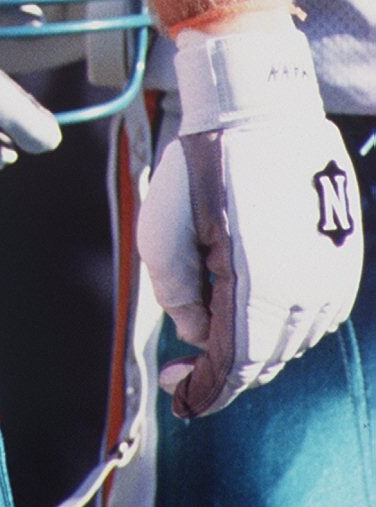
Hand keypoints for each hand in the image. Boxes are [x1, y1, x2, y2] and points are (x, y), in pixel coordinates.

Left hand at [138, 18, 363, 418]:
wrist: (262, 108)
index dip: (203, 392)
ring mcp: (331, 277)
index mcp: (257, 284)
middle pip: (264, 361)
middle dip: (222, 373)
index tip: (179, 398)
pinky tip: (253, 302)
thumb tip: (197, 334)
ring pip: (290, 343)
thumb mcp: (164, 229)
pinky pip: (315, 316)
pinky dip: (282, 324)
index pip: (233, 367)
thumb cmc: (205, 162)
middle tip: (185, 369)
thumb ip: (176, 294)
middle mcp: (303, 289)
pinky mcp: (344, 262)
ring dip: (253, 347)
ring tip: (216, 323)